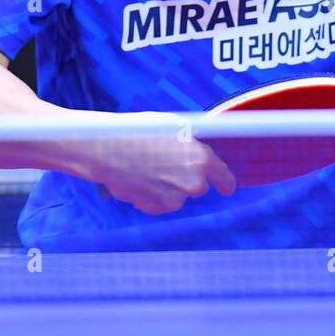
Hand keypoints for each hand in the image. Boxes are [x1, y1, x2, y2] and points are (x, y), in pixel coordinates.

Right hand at [89, 112, 236, 214]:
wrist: (107, 150)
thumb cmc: (139, 131)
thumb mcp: (174, 128)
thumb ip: (192, 144)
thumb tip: (199, 149)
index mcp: (200, 159)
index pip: (224, 178)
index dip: (226, 183)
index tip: (227, 188)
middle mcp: (191, 182)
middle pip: (199, 187)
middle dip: (188, 178)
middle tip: (168, 165)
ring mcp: (173, 198)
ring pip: (178, 196)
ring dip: (169, 187)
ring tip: (149, 169)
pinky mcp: (154, 208)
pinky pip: (160, 203)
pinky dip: (153, 195)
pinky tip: (140, 179)